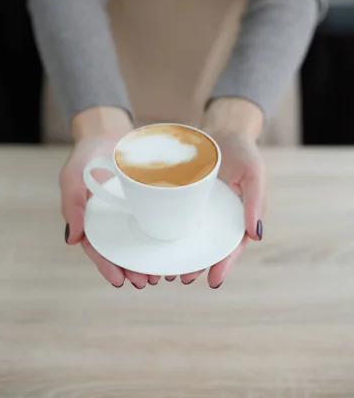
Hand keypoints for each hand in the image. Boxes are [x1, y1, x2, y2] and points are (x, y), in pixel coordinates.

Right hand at [61, 107, 158, 288]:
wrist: (107, 133)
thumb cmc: (85, 156)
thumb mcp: (72, 178)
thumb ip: (71, 206)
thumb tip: (72, 240)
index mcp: (92, 221)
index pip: (99, 249)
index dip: (108, 266)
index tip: (119, 281)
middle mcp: (112, 220)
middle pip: (122, 250)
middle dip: (133, 269)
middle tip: (147, 281)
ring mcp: (131, 211)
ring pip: (140, 239)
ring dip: (149, 257)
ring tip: (162, 272)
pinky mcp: (148, 199)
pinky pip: (156, 218)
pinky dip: (163, 233)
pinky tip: (174, 245)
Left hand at [177, 98, 266, 287]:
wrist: (223, 130)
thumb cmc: (243, 152)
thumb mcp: (254, 173)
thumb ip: (256, 201)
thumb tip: (257, 234)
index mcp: (239, 216)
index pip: (232, 246)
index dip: (224, 264)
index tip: (213, 281)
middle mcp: (219, 216)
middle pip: (208, 246)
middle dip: (197, 264)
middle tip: (182, 278)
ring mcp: (201, 207)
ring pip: (190, 235)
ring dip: (181, 252)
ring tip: (167, 268)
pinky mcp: (184, 197)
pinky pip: (176, 215)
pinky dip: (168, 229)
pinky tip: (156, 239)